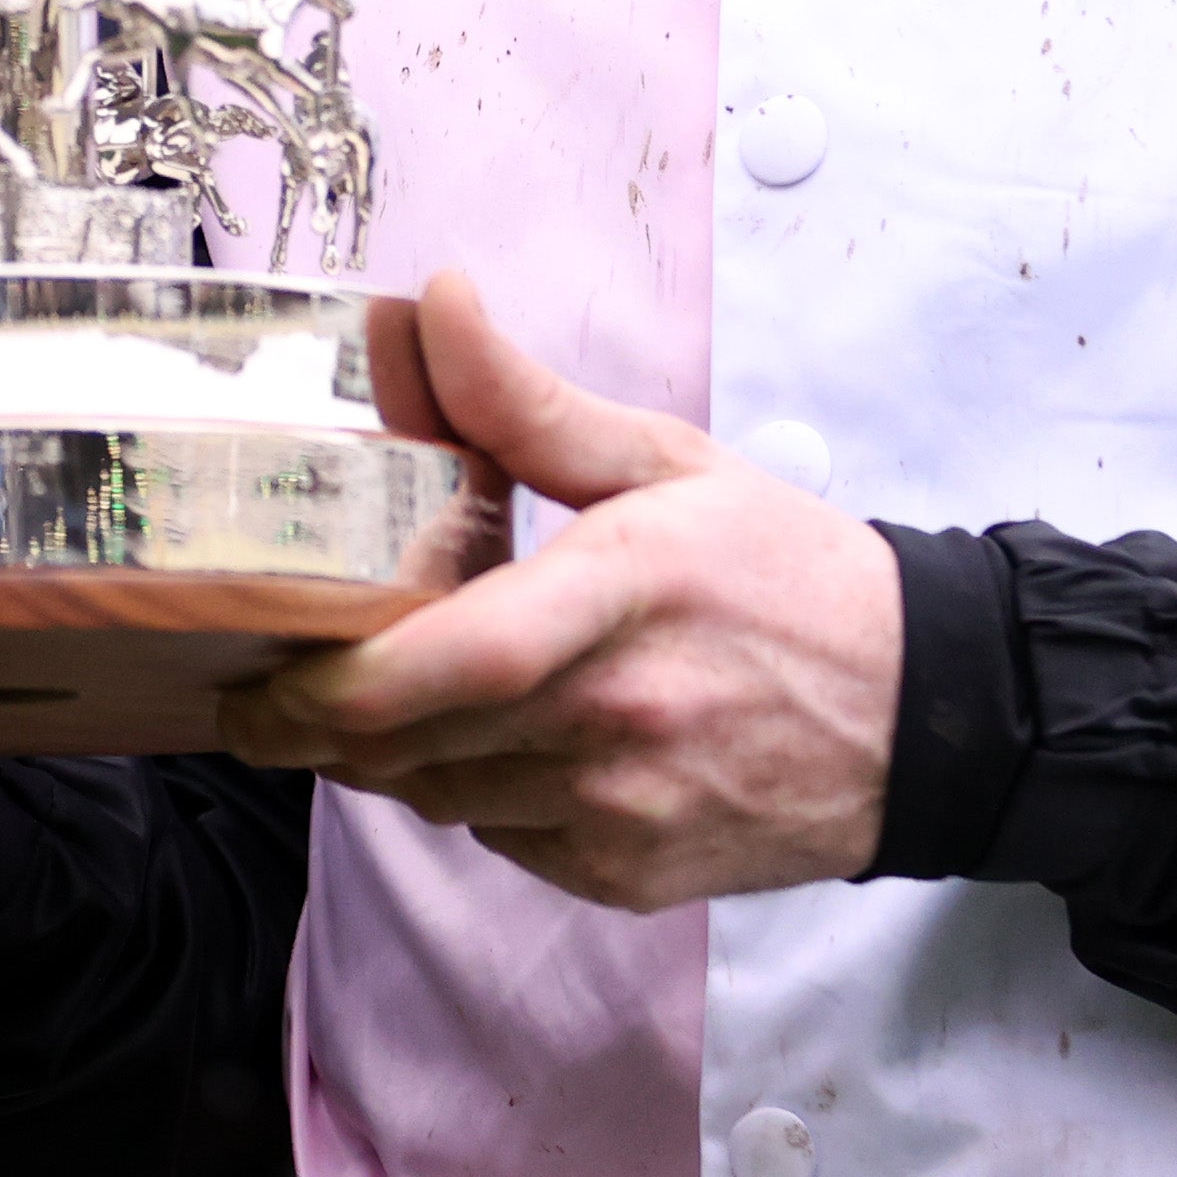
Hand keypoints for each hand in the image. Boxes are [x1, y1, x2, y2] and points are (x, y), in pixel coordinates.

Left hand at [218, 271, 897, 910]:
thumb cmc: (781, 572)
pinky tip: (500, 742)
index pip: (456, 658)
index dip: (333, 685)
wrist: (924, 713)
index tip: (252, 677)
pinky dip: (471, 796)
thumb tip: (431, 299)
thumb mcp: (662, 462)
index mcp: (625, 589)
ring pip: (440, 798)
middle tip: (267, 693)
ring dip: (392, 758)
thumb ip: (524, 399)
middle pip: (412, 745)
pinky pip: (499, 842)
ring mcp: (627, 811)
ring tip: (389, 699)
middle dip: (319, 727)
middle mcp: (622, 715)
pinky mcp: (632, 876)